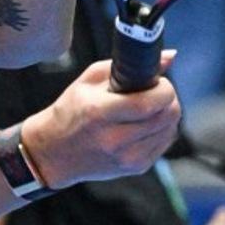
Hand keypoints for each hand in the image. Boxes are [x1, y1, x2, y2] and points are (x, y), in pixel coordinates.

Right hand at [23, 57, 179, 187]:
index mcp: (99, 112)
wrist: (54, 152)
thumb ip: (127, 66)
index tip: (158, 82)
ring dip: (166, 114)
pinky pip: (165, 143)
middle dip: (168, 99)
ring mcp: (127, 157)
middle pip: (167, 116)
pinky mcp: (136, 168)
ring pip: (170, 129)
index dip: (164, 88)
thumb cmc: (70, 111)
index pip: (150, 102)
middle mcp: (115, 139)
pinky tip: (145, 124)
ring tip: (148, 108)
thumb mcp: (88, 81)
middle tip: (155, 93)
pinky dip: (161, 130)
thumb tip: (170, 57)